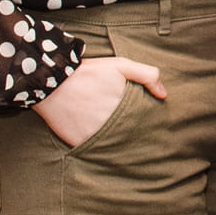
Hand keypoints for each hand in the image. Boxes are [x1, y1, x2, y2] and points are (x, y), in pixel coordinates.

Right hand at [34, 56, 166, 146]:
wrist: (51, 80)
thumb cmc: (89, 72)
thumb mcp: (121, 66)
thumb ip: (147, 76)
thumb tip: (164, 95)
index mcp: (124, 108)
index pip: (144, 123)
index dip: (148, 125)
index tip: (150, 125)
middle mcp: (111, 125)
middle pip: (130, 136)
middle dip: (135, 135)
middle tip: (139, 136)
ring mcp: (94, 136)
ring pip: (114, 144)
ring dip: (118, 142)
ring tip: (120, 138)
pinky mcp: (79, 143)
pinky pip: (94, 149)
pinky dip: (99, 146)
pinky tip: (101, 138)